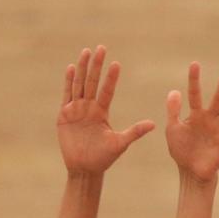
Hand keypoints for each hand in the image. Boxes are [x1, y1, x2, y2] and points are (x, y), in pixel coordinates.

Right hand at [57, 45, 154, 175]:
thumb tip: (154, 124)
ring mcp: (77, 109)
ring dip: (82, 68)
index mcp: (102, 112)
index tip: (116, 64)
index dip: (111, 78)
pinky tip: (71, 68)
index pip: (107, 91)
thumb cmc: (103, 159)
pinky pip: (67, 94)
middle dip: (96, 65)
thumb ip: (135, 132)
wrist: (84, 169)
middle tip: (101, 48)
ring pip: (80, 84)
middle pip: (92, 82)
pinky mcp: (65, 114)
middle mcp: (89, 107)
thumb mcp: (120, 143)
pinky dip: (68, 82)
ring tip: (86, 52)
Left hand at [166, 64, 218, 183]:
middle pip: (218, 97)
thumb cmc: (181, 151)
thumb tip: (175, 90)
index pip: (195, 93)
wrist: (191, 172)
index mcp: (196, 114)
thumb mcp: (172, 129)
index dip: (194, 79)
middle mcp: (211, 118)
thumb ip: (173, 110)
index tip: (195, 64)